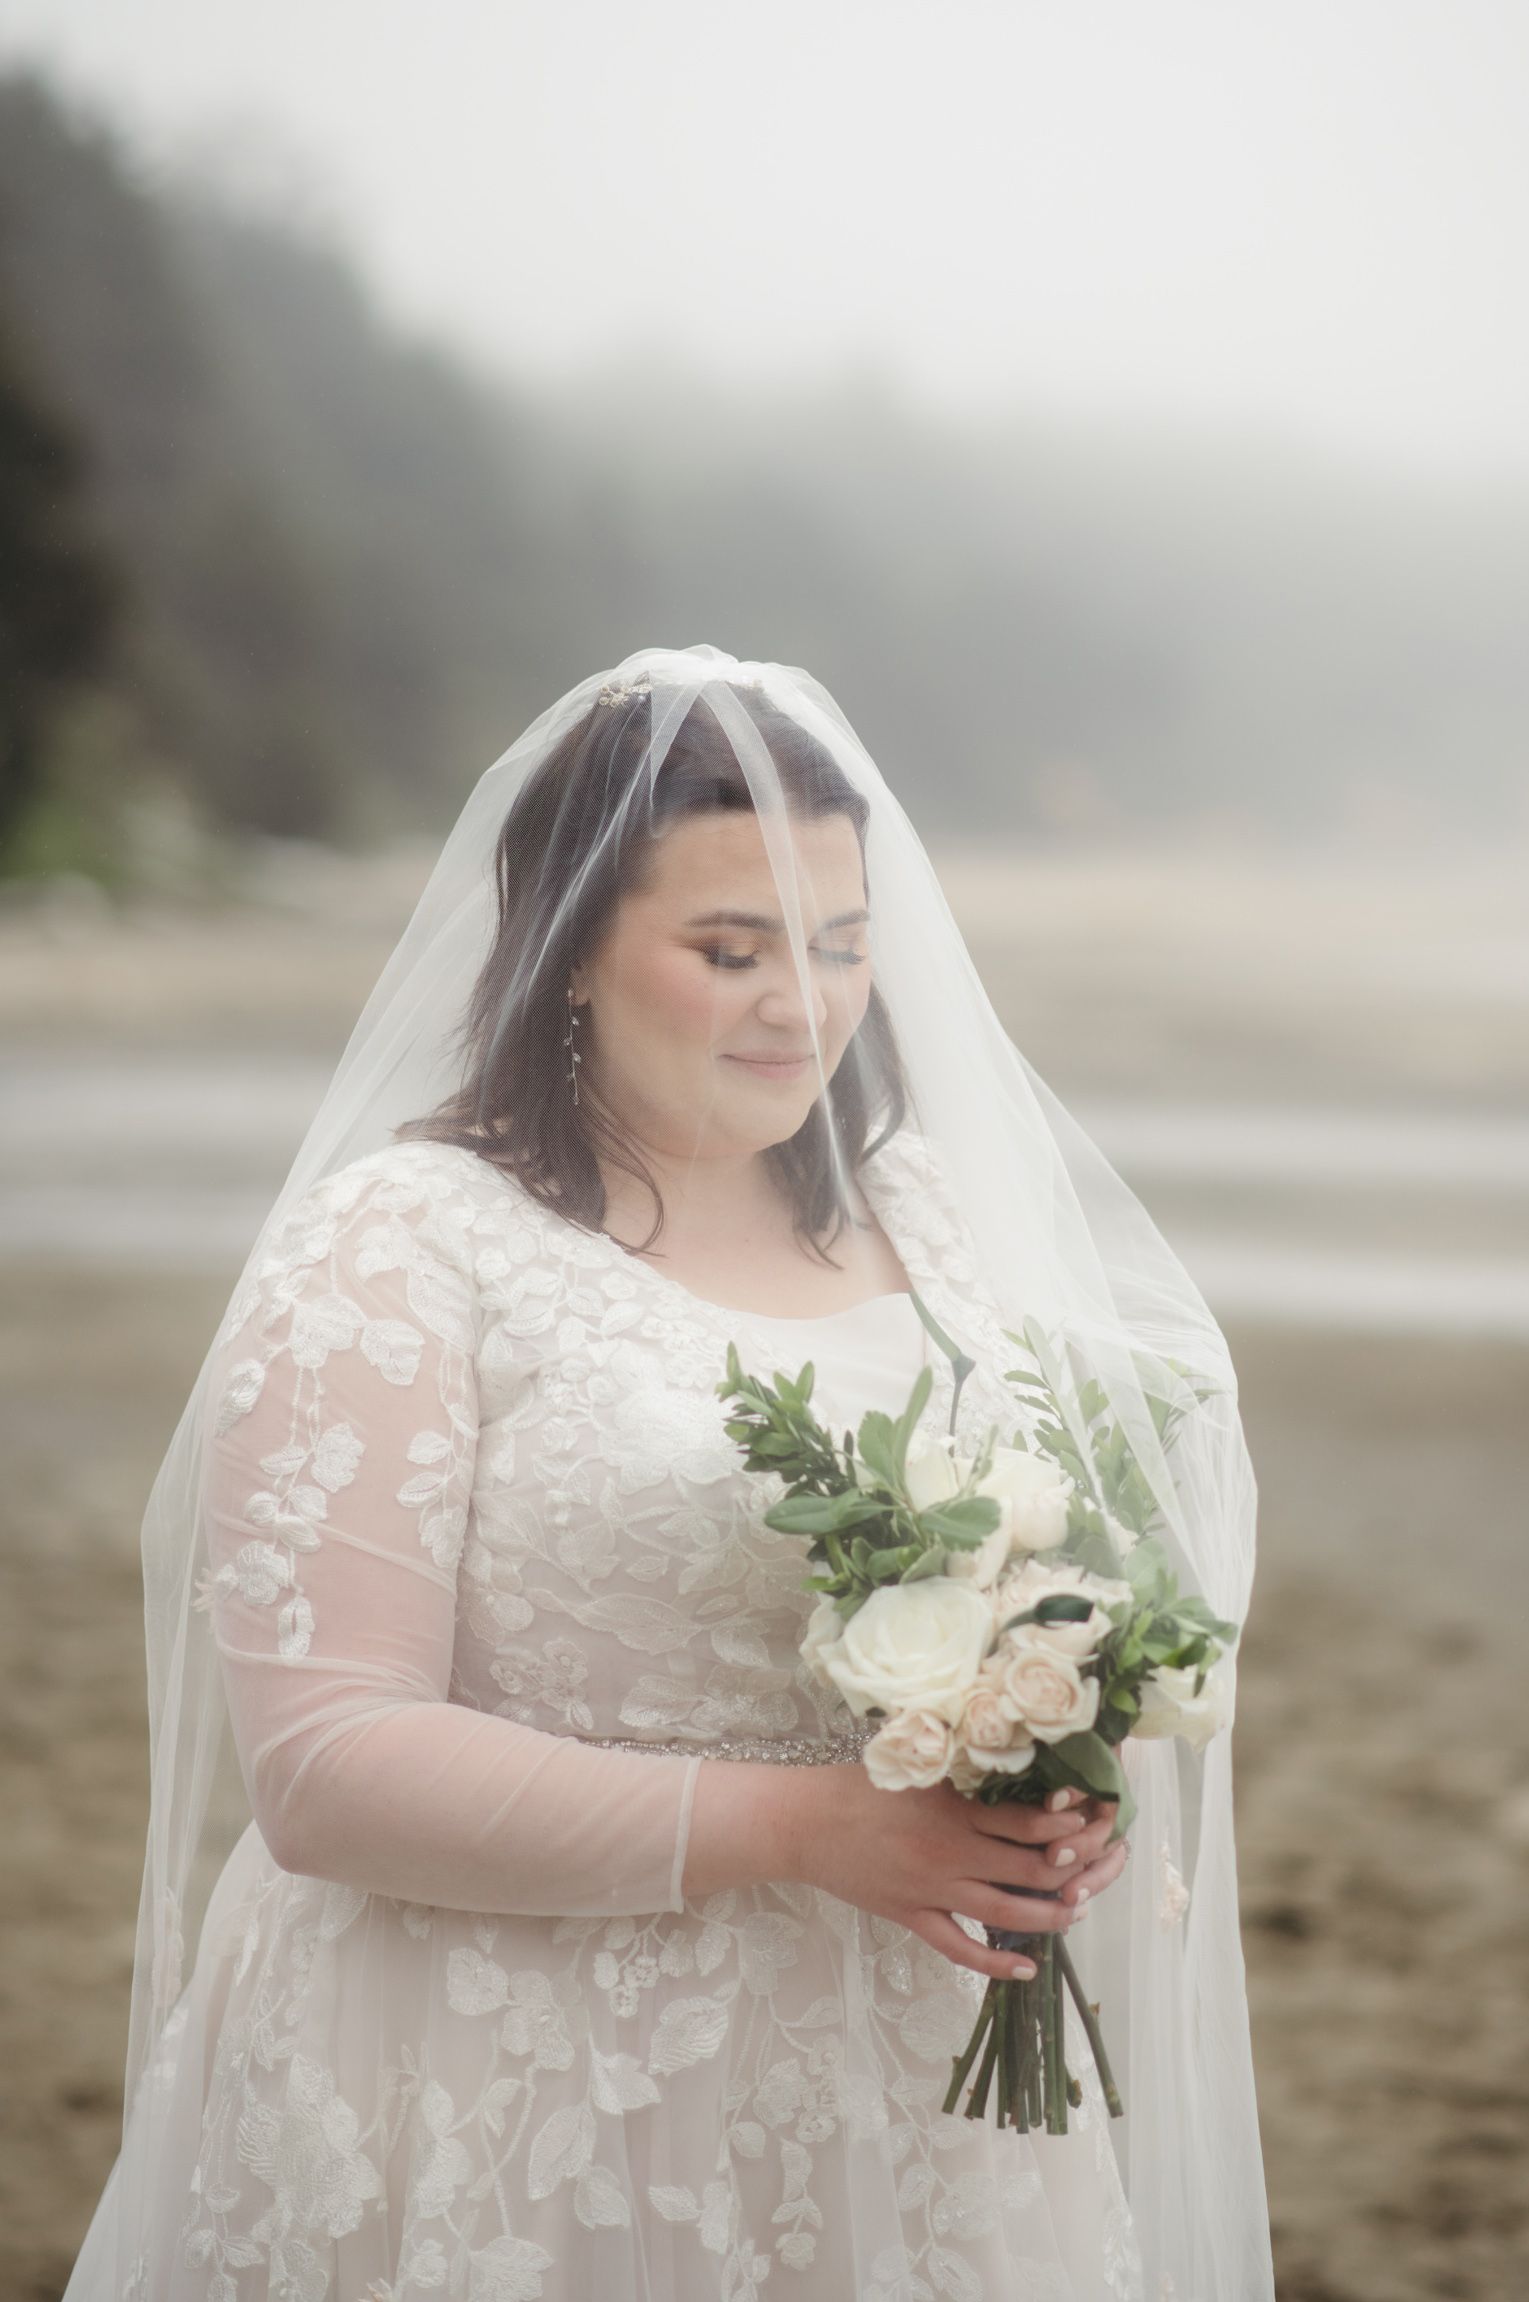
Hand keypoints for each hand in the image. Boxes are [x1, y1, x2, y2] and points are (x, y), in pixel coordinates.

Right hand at [785, 1767, 1114, 1982]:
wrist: (804, 1822)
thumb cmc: (857, 1785)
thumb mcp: (914, 1766)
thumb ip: (959, 1772)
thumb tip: (1010, 1767)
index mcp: (953, 1811)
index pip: (1026, 1823)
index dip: (1065, 1825)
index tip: (1091, 1819)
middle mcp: (950, 1854)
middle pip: (1027, 1871)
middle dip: (1070, 1872)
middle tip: (1097, 1869)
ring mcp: (931, 1891)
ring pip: (1004, 1914)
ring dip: (1047, 1917)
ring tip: (1075, 1913)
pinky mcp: (911, 1917)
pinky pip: (959, 1949)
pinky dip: (995, 1965)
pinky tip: (1026, 1969)